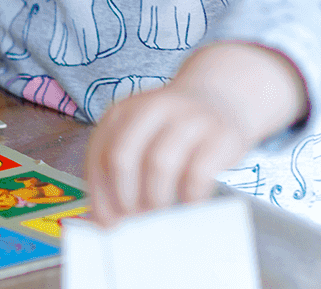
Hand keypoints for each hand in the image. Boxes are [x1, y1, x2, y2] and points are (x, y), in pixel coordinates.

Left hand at [83, 42, 307, 225]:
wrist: (219, 99)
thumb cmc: (170, 132)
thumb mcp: (137, 140)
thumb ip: (116, 175)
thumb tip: (106, 221)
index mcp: (124, 111)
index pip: (100, 155)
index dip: (100, 194)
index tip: (109, 221)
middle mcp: (154, 108)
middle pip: (123, 156)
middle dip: (125, 196)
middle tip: (135, 216)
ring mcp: (189, 118)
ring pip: (159, 164)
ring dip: (155, 198)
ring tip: (159, 208)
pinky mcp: (220, 135)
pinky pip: (198, 173)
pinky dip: (189, 196)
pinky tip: (189, 201)